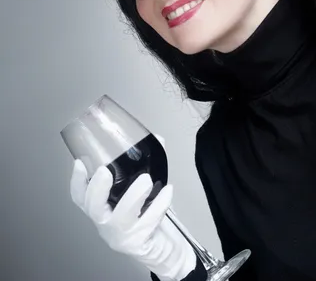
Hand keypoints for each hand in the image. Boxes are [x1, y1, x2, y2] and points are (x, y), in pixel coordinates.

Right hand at [69, 134, 196, 280]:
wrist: (157, 248)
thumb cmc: (144, 215)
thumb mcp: (138, 191)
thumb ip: (145, 164)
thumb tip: (157, 138)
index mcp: (101, 208)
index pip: (80, 197)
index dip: (77, 180)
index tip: (79, 163)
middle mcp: (106, 222)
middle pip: (94, 208)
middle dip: (97, 189)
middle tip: (105, 171)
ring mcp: (121, 234)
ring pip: (122, 217)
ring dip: (133, 196)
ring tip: (146, 179)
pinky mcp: (138, 243)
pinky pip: (148, 223)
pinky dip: (159, 205)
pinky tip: (167, 190)